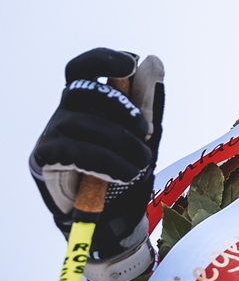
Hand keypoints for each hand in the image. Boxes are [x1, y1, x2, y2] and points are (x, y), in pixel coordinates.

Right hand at [30, 48, 164, 280]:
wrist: (113, 221)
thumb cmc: (126, 174)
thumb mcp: (145, 137)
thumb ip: (148, 102)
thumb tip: (152, 61)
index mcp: (86, 103)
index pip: (82, 68)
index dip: (102, 59)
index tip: (130, 62)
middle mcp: (64, 114)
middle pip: (83, 91)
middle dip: (121, 107)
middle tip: (146, 132)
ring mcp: (51, 136)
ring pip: (82, 123)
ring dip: (120, 143)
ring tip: (141, 163)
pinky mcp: (44, 161)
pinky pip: (72, 151)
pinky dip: (105, 161)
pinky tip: (124, 174)